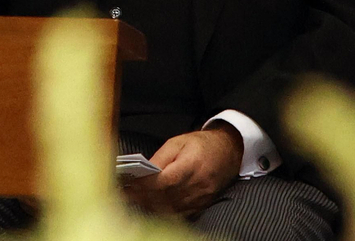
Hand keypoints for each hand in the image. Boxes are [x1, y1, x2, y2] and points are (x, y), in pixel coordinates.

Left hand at [121, 125, 242, 216]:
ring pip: (172, 207)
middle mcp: (198, 183)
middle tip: (126, 194)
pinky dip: (164, 211)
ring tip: (135, 199)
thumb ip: (161, 157)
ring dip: (151, 205)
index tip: (129, 184)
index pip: (165, 180)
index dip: (145, 185)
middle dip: (144, 196)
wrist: (229, 152)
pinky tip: (152, 205)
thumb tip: (144, 172)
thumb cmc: (201, 144)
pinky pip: (181, 213)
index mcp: (192, 164)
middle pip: (166, 196)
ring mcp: (202, 196)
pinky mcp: (203, 204)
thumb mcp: (178, 142)